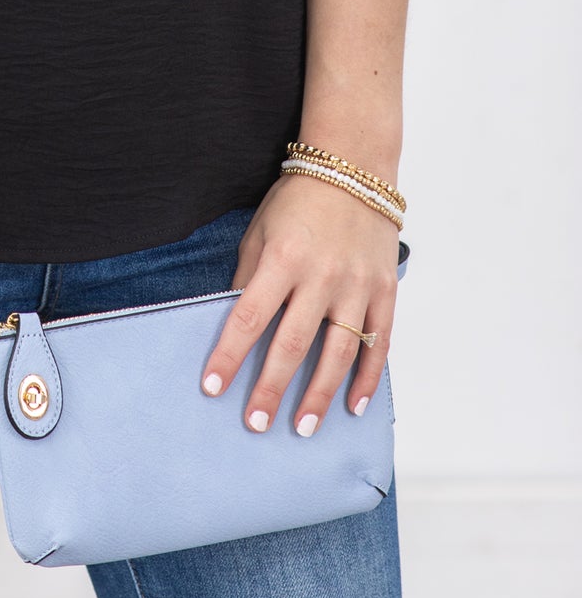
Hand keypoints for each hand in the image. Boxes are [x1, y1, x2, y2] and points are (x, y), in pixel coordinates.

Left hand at [199, 171, 399, 434]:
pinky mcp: (384, 292)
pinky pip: (378, 345)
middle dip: (270, 390)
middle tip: (254, 424)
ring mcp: (356, 287)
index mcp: (281, 259)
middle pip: (291, 345)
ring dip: (317, 396)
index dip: (228, 356)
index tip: (211, 388)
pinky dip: (366, 380)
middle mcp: (320, 277)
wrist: (353, 169)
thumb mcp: (259, 230)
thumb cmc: (297, 200)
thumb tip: (233, 322)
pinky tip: (351, 406)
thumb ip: (248, 277)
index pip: (247, 318)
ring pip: (337, 355)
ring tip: (301, 428)